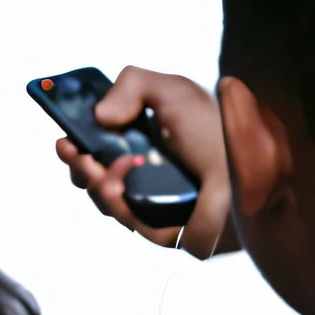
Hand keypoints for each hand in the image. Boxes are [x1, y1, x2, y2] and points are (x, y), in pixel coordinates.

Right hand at [53, 65, 240, 258]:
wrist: (250, 162)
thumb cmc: (215, 128)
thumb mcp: (171, 90)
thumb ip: (131, 85)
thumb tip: (99, 116)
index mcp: (143, 143)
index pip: (97, 149)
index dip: (75, 145)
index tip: (63, 138)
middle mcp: (144, 175)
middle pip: (92, 178)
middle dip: (77, 165)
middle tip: (74, 151)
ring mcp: (152, 204)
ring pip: (104, 202)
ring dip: (96, 182)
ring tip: (113, 165)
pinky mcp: (164, 229)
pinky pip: (127, 222)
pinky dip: (117, 200)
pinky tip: (124, 179)